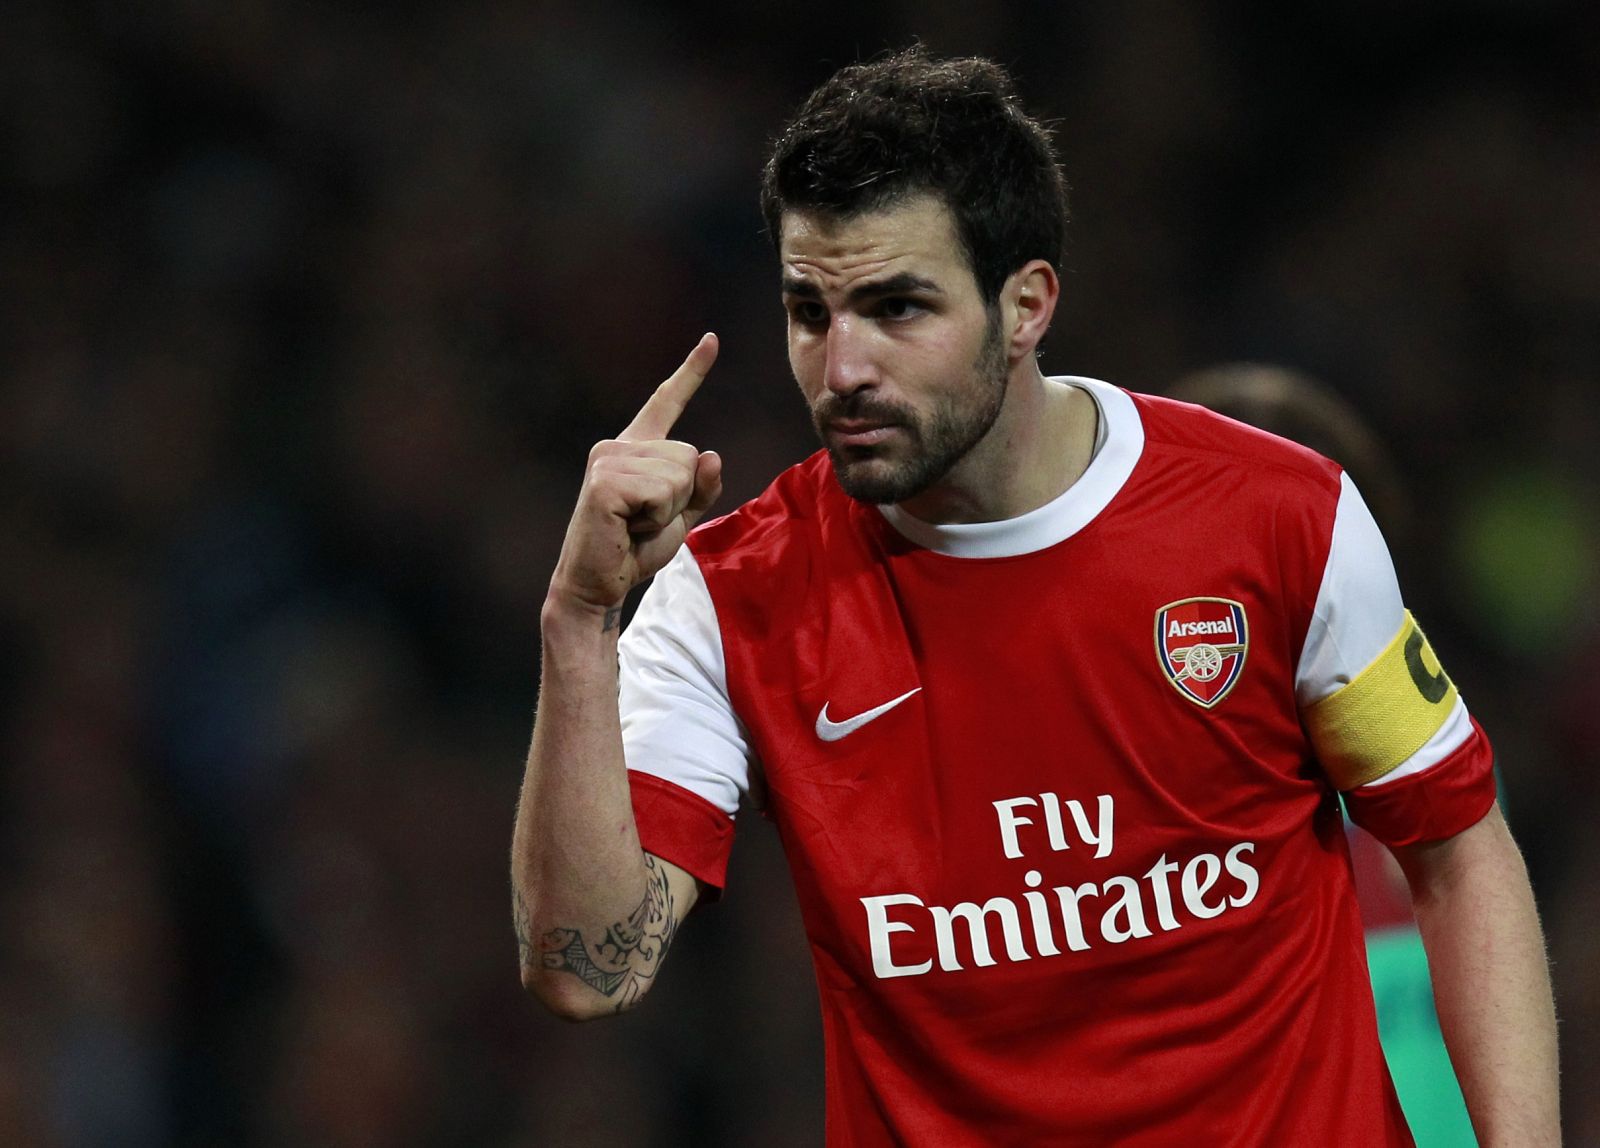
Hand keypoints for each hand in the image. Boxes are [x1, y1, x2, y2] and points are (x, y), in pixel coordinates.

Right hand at [548, 334, 723, 618]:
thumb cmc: (634, 550)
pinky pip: (664, 492)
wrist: (598, 585)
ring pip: (680, 474)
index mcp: (636, 449)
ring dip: (668, 510)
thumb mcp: (680, 517)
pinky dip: (657, 518)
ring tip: (634, 524)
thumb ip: (700, 487)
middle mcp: (618, 445)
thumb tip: (710, 455)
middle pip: (689, 455)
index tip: (712, 339)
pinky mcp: (605, 481)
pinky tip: (628, 527)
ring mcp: (609, 460)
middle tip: (644, 520)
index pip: (667, 402)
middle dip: (681, 497)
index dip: (692, 371)